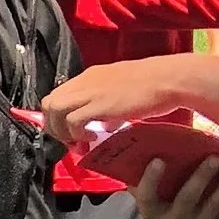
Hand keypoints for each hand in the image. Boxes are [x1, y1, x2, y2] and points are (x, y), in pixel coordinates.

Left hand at [41, 54, 199, 145]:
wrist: (170, 79)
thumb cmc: (154, 86)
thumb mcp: (123, 95)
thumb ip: (108, 108)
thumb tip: (103, 125)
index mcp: (90, 77)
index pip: (58, 95)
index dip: (58, 117)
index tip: (69, 132)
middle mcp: (85, 81)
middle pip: (49, 102)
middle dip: (54, 126)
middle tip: (71, 140)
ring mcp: (90, 91)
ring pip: (54, 109)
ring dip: (62, 131)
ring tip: (80, 141)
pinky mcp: (99, 103)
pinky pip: (72, 120)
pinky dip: (77, 133)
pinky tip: (92, 138)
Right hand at [131, 155, 218, 218]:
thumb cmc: (167, 196)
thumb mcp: (155, 188)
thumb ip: (148, 170)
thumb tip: (150, 138)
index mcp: (152, 212)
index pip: (146, 197)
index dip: (151, 180)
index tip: (159, 159)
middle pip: (187, 200)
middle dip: (202, 178)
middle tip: (215, 157)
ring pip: (214, 206)